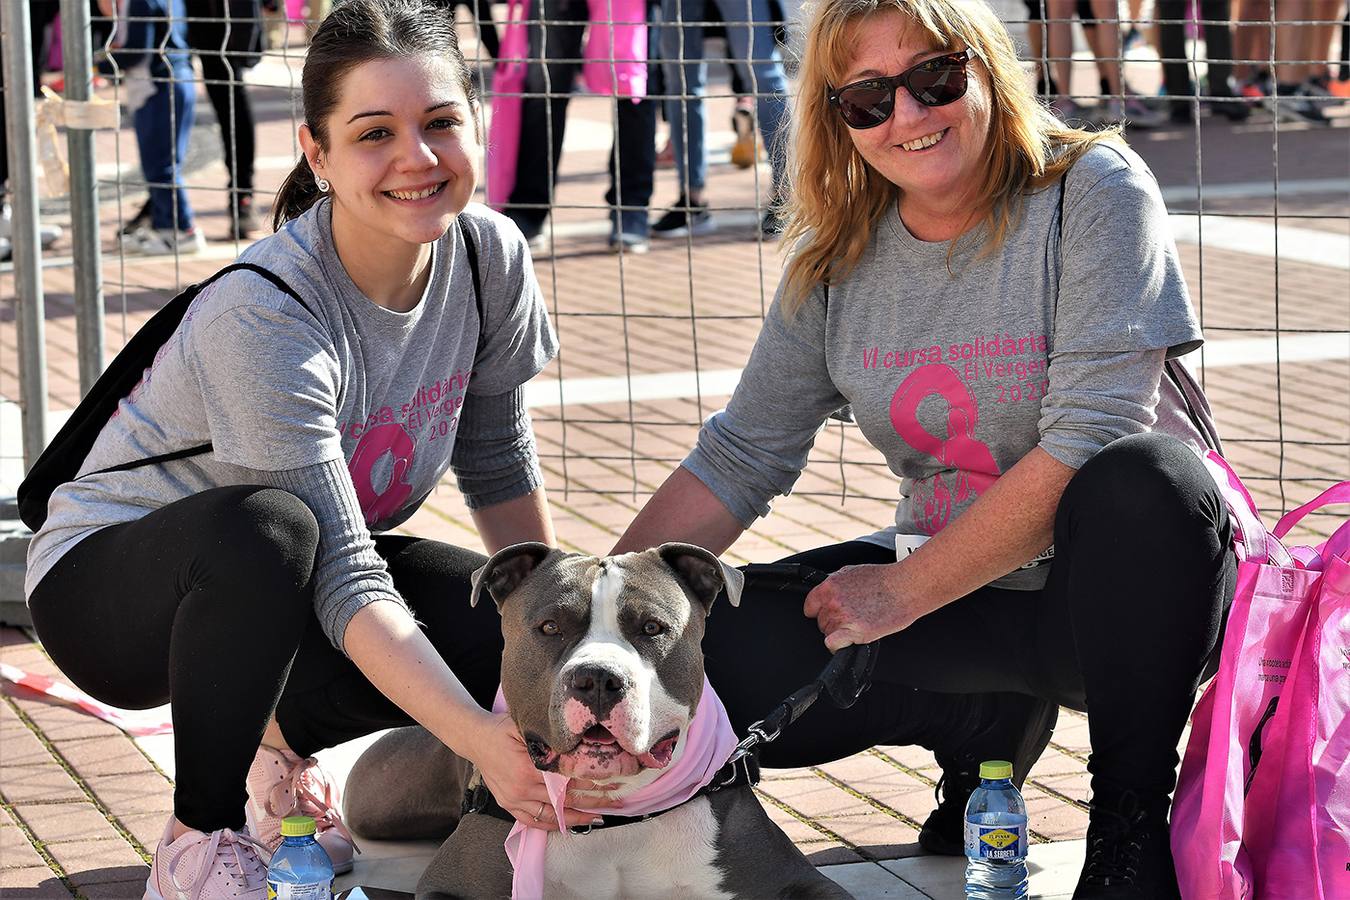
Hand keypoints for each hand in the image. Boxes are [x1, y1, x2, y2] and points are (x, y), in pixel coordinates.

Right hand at [464, 712, 604, 830]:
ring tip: (597, 817)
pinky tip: (568, 825)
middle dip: (592, 801)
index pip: (568, 779)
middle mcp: (522, 787)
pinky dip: (551, 824)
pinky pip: (532, 821)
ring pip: (551, 814)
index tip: (611, 781)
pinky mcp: (508, 804)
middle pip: (564, 799)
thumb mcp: (525, 726)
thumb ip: (549, 737)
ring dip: (576, 817)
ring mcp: (514, 799)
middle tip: (614, 801)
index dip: (591, 782)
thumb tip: (578, 744)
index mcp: (528, 767)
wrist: (475, 738)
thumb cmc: (503, 728)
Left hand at [802, 563, 923, 651]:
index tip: (830, 612)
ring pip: (828, 633)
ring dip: (840, 632)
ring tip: (859, 623)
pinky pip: (832, 644)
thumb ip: (835, 583)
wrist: (907, 586)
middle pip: (820, 622)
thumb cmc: (885, 578)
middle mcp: (833, 601)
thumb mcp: (851, 571)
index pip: (810, 606)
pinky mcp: (855, 632)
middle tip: (853, 617)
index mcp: (829, 585)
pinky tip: (848, 641)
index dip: (820, 611)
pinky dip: (837, 646)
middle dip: (833, 621)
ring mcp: (842, 617)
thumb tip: (826, 591)